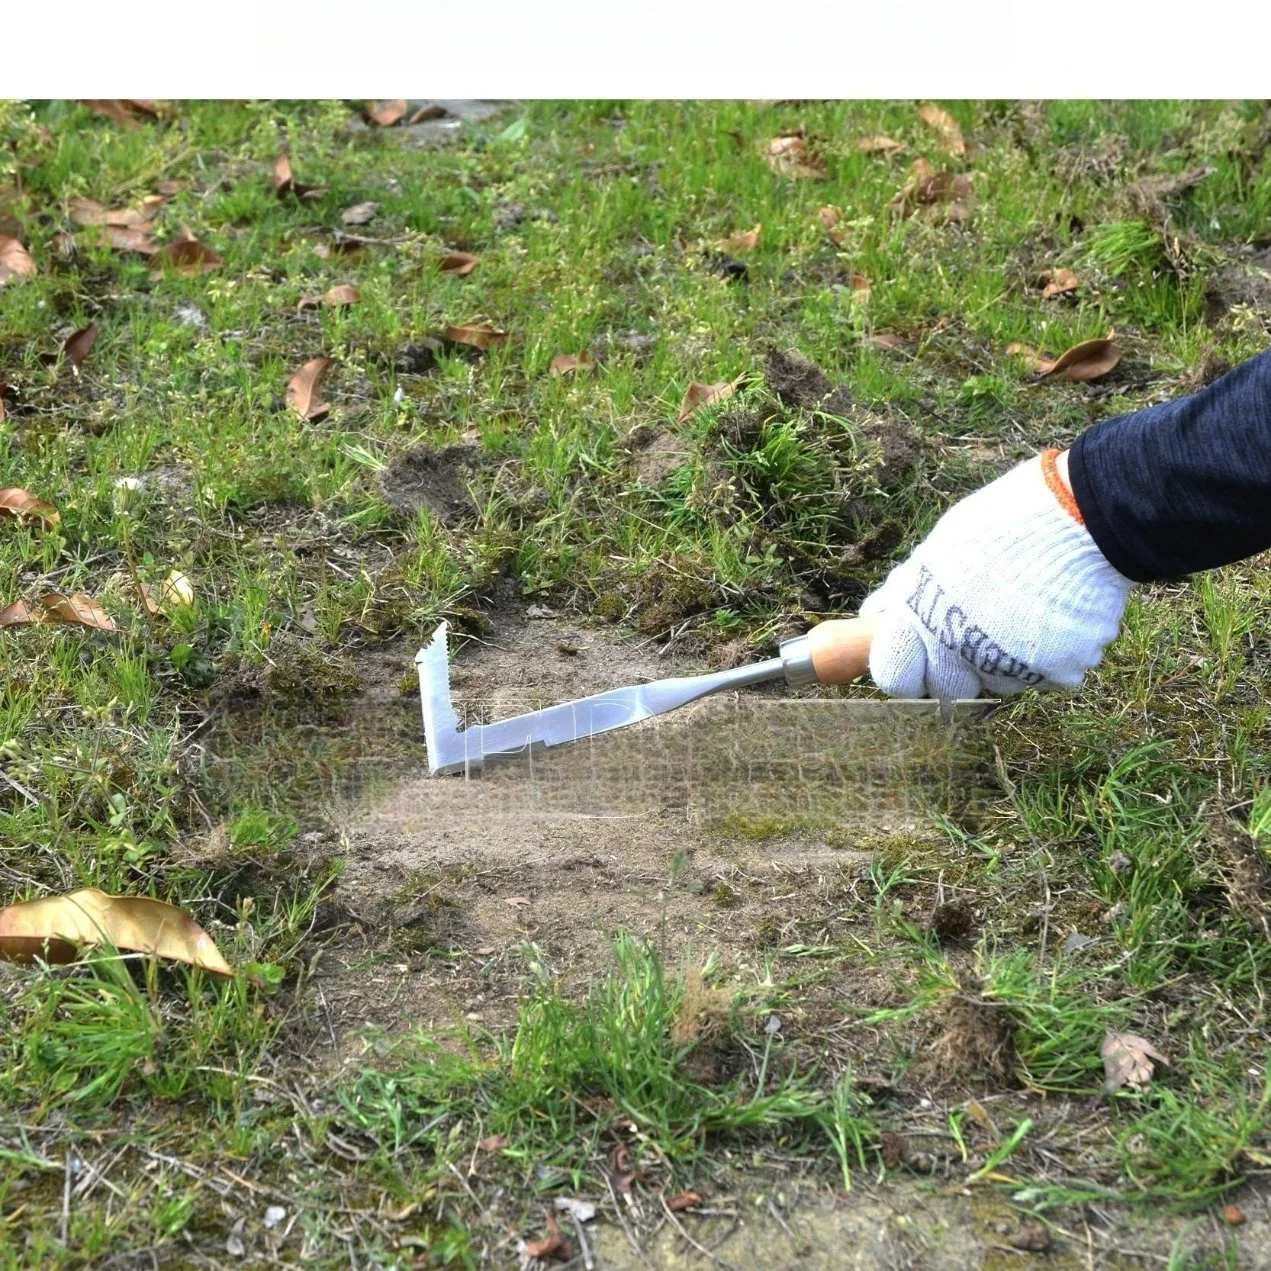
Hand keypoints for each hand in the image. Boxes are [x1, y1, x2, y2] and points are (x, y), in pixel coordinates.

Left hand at [859, 451, 1132, 701]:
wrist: (1084, 515)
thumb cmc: (1003, 525)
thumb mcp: (941, 549)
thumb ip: (908, 590)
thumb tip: (876, 615)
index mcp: (925, 618)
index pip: (894, 677)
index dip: (904, 665)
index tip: (916, 652)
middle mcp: (963, 651)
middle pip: (947, 689)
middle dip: (955, 667)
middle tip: (974, 627)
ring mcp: (1012, 666)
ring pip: (998, 682)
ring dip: (1004, 658)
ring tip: (1023, 609)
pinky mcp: (1058, 672)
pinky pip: (1045, 676)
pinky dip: (1049, 654)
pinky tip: (1055, 614)